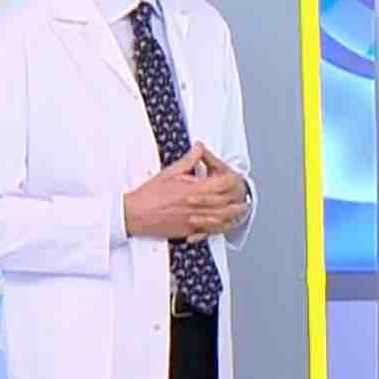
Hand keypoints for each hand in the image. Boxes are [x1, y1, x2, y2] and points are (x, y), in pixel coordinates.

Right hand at [123, 146, 246, 240]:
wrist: (136, 214)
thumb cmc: (150, 195)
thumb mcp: (170, 172)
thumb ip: (190, 160)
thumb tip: (199, 148)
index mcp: (196, 189)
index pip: (223, 183)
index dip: (231, 179)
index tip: (233, 177)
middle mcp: (199, 206)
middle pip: (227, 202)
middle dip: (238, 197)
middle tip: (243, 194)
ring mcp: (197, 220)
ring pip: (224, 218)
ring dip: (235, 214)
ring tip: (241, 209)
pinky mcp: (191, 230)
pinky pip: (212, 231)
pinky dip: (222, 227)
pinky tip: (225, 224)